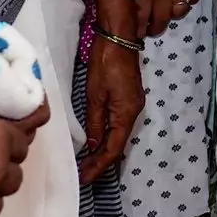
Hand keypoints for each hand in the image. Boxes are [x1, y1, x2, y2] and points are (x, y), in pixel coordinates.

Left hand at [76, 37, 141, 185]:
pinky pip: (118, 124)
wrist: (119, 38)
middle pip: (118, 144)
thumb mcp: (95, 95)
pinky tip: (96, 139)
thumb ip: (94, 122)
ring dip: (103, 149)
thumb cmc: (105, 64)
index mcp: (126, 113)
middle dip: (100, 161)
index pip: (113, 149)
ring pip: (118, 135)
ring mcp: (133, 104)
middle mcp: (134, 112)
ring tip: (86, 161)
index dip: (99, 166)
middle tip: (82, 174)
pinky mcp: (129, 97)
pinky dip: (107, 136)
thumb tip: (93, 145)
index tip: (84, 179)